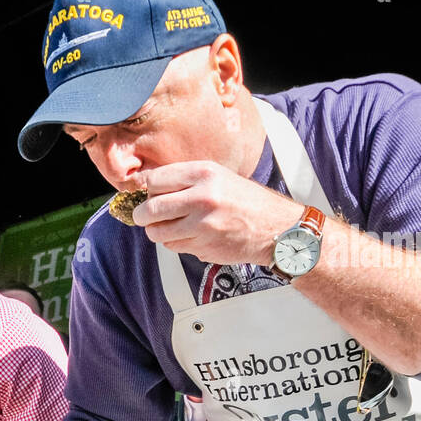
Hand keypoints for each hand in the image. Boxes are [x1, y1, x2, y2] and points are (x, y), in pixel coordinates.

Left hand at [131, 161, 304, 266]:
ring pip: (157, 232)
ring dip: (157, 231)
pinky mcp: (203, 246)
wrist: (277, 228)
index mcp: (205, 173)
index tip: (151, 193)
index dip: (149, 189)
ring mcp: (202, 225)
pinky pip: (173, 246)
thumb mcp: (220, 177)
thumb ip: (187, 180)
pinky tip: (189, 236)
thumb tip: (149, 186)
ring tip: (169, 226)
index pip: (155, 180)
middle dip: (142, 215)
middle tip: (144, 216)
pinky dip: (175, 242)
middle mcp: (202, 197)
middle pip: (150, 209)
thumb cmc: (247, 201)